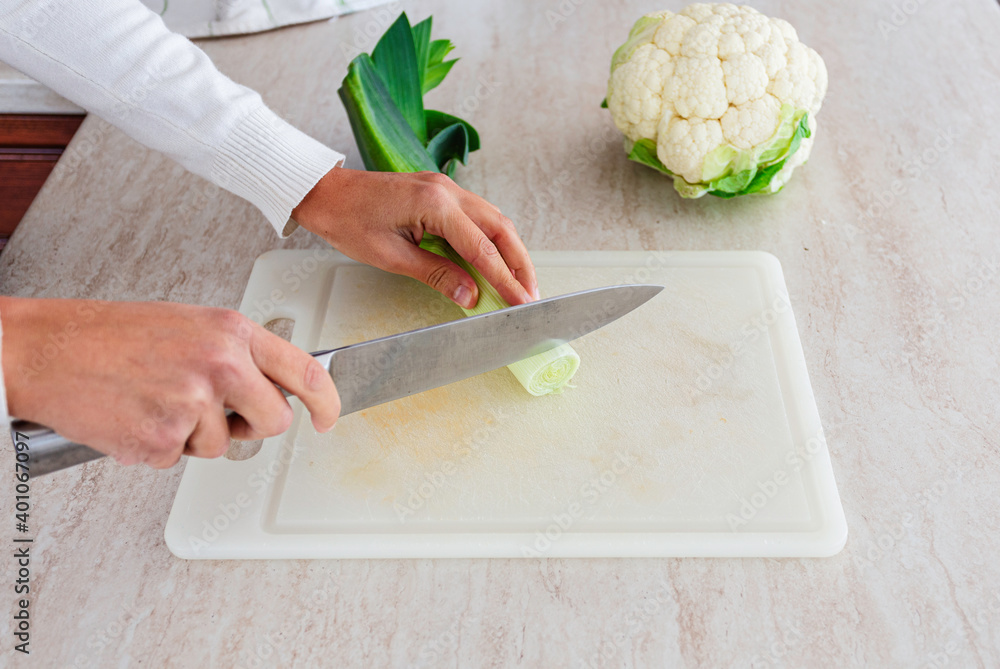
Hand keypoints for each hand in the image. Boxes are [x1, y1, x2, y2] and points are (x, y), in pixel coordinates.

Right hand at [0, 297, 339, 467]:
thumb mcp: (191, 325)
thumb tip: (273, 385)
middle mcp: (221, 365)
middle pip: (274, 422)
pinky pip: (178, 459)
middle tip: (217, 415)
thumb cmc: (112, 334)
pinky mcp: (163, 439)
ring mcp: (194, 403)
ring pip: (222, 446)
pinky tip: (135, 415)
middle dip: (251, 427)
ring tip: (156, 401)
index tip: (328, 418)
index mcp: (232, 332)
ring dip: (193, 436)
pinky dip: (158, 447)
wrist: (48, 349)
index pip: (305, 372)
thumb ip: (237, 353)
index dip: (326, 401)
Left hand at [291, 169, 538, 308]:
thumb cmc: (347, 221)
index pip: (483, 248)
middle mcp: (447, 191)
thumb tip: (471, 295)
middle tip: (531, 295)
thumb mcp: (390, 257)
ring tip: (519, 283)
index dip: (506, 279)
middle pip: (501, 228)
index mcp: (434, 204)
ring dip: (510, 251)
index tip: (522, 302)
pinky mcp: (440, 192)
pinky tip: (495, 261)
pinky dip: (492, 240)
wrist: (324, 192)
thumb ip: (436, 274)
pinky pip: (477, 216)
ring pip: (494, 220)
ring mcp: (445, 188)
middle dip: (520, 264)